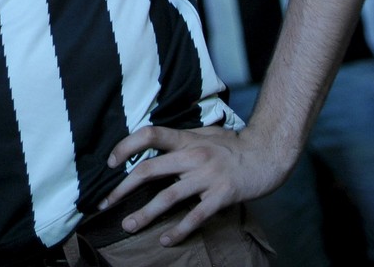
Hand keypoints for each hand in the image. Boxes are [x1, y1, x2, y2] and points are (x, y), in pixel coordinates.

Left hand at [101, 124, 290, 245]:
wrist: (268, 153)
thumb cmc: (236, 144)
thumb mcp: (206, 134)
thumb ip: (183, 139)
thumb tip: (158, 144)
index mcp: (186, 139)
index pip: (149, 135)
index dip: (126, 146)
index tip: (110, 162)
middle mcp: (193, 156)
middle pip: (149, 171)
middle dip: (122, 189)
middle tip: (105, 203)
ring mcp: (207, 176)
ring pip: (168, 197)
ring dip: (145, 214)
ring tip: (128, 226)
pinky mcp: (221, 195)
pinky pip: (195, 216)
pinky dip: (178, 230)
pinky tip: (165, 240)